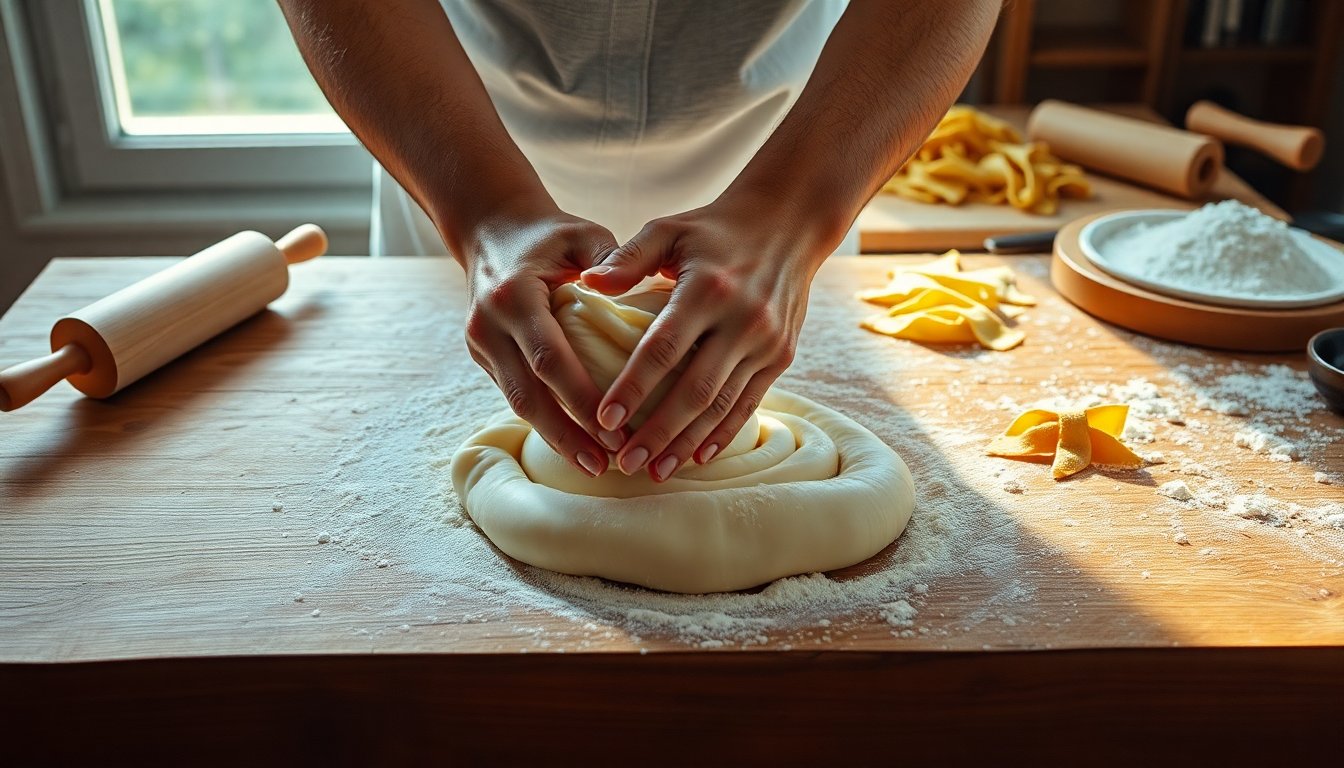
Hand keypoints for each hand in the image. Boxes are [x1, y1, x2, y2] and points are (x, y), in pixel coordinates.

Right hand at [461, 200, 624, 476]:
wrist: (492, 229)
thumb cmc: (550, 234)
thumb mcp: (582, 235)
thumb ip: (609, 260)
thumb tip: (641, 286)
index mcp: (514, 295)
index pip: (550, 358)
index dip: (581, 398)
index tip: (616, 427)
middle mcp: (489, 324)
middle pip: (528, 394)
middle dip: (567, 434)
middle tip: (605, 465)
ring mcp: (480, 343)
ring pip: (517, 402)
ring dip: (555, 437)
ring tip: (593, 466)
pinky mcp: (481, 356)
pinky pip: (514, 394)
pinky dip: (545, 420)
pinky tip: (575, 442)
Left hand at [580, 194, 835, 480]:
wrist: (789, 223)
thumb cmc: (714, 228)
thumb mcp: (669, 230)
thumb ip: (627, 258)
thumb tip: (586, 283)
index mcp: (707, 288)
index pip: (663, 348)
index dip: (633, 387)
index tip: (603, 419)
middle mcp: (742, 319)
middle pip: (694, 389)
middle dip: (657, 431)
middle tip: (623, 462)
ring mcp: (766, 342)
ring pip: (722, 404)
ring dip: (686, 442)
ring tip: (653, 470)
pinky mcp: (781, 355)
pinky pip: (749, 403)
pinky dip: (722, 433)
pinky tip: (697, 457)